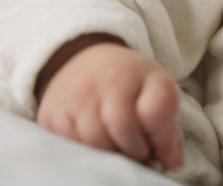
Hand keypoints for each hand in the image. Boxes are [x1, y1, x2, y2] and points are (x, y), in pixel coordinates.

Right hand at [35, 35, 183, 169]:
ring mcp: (72, 97)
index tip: (156, 144)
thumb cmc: (127, 80)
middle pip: (122, 131)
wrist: (82, 58)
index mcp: (136, 74)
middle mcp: (102, 80)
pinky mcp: (50, 114)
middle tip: (136, 150)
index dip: (160, 138)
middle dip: (134, 151)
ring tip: (115, 146)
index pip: (154, 112)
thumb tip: (172, 163)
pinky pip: (68, 146)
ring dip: (108, 154)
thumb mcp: (155, 87)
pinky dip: (83, 151)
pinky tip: (92, 143)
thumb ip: (167, 124)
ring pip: (94, 143)